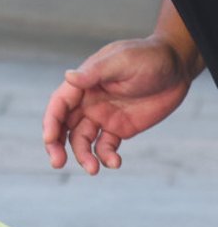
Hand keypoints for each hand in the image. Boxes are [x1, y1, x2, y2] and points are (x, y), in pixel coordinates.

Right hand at [42, 36, 192, 173]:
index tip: (49, 140)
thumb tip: (68, 76)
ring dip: (83, 155)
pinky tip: (115, 163)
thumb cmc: (146, 56)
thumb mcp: (122, 62)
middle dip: (57, 144)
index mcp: (84, 83)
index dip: (51, 121)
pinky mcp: (120, 128)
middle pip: (64, 125)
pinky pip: (106, 147)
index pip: (59, 104)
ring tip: (94, 169)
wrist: (176, 67)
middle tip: (57, 163)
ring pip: (82, 140)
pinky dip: (106, 157)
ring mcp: (103, 116)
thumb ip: (96, 72)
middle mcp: (88, 101)